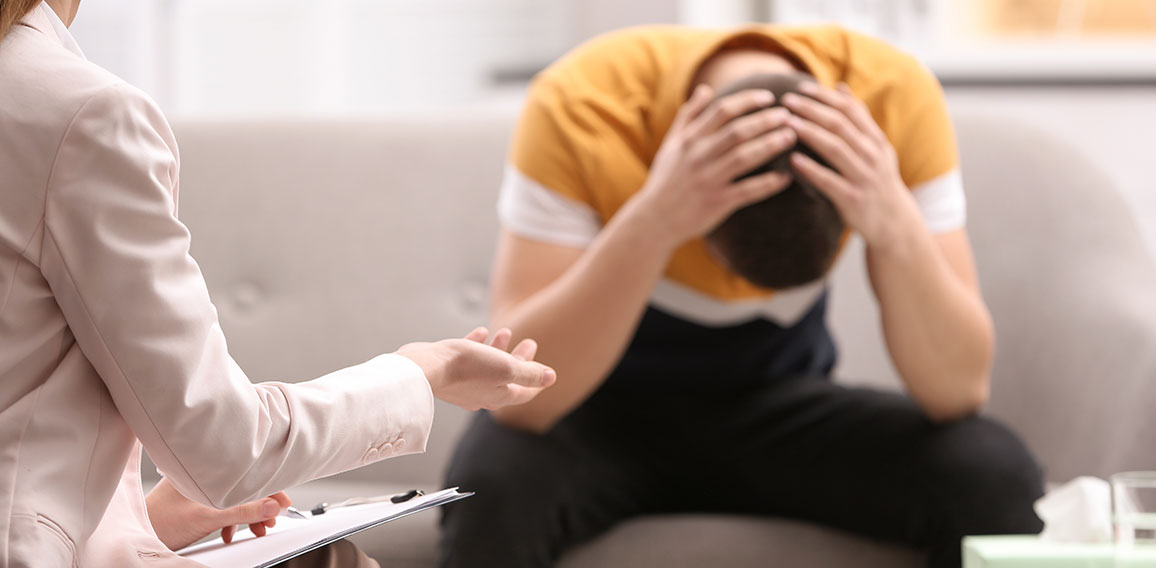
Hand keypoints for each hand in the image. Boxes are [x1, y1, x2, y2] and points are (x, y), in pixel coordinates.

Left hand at [145, 477, 291, 550]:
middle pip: (244, 486)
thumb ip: (242, 511)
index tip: (283, 503)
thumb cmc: (161, 521)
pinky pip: (224, 507)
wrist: (136, 536)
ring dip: (248, 514)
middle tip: (270, 520)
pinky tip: (231, 532)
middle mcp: (205, 475)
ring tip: (256, 529)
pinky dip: (233, 520)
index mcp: (207, 469)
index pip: (248, 472)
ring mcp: (201, 489)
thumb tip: (272, 506)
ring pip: (235, 498)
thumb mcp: (207, 516)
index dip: (270, 487)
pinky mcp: (197, 502)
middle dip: (261, 505)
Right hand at [396, 327, 555, 410]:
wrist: (426, 368)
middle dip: (521, 360)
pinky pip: (467, 359)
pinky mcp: (448, 373)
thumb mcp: (506, 368)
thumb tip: (551, 378)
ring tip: (506, 332)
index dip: (538, 381)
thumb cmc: (467, 368)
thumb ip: (529, 373)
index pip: (526, 392)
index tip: (546, 370)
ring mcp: (464, 386)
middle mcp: (482, 395)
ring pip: (488, 367)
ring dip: (499, 350)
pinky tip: (480, 331)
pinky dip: (478, 346)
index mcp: (499, 396)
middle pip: (508, 378)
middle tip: (530, 342)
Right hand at [629, 84, 794, 246]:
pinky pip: (748, 191)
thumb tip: (706, 89)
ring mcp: (708, 179)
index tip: (770, 97)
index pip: (722, 110)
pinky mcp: (717, 202)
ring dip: (770, 145)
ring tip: (790, 137)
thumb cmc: (666, 179)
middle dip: (766, 120)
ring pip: (744, 157)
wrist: (655, 220)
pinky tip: (786, 177)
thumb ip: (689, 116)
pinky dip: (768, 184)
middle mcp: (698, 156)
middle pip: (738, 131)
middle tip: (789, 115)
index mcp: (689, 139)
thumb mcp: (671, 144)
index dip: (748, 100)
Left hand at [781, 83, 924, 251]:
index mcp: (875, 140)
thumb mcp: (876, 147)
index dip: (825, 97)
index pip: (850, 110)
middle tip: (786, 100)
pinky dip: (811, 169)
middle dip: (812, 110)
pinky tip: (793, 160)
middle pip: (840, 125)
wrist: (894, 223)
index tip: (801, 88)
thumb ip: (859, 119)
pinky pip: (829, 181)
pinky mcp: (852, 199)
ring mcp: (863, 177)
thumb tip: (840, 87)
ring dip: (810, 133)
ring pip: (835, 148)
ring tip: (787, 123)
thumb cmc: (877, 180)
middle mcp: (872, 155)